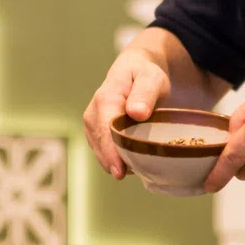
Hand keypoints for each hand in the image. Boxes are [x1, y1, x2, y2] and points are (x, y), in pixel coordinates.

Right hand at [82, 48, 170, 179]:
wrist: (134, 71)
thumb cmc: (144, 75)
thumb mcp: (151, 78)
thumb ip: (145, 93)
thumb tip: (136, 112)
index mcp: (105, 98)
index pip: (104, 129)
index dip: (111, 152)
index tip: (120, 171)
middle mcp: (93, 114)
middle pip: (101, 145)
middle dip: (116, 162)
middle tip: (139, 173)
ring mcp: (92, 126)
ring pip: (101, 153)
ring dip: (118, 162)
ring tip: (141, 165)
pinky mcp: (96, 135)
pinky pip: (104, 153)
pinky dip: (118, 160)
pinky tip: (134, 161)